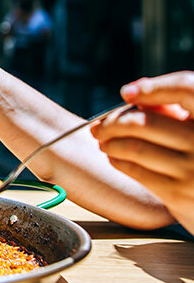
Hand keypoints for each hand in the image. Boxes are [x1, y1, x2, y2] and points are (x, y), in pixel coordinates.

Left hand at [92, 72, 193, 233]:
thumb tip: (133, 91)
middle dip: (113, 121)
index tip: (125, 93)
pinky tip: (113, 156)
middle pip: (145, 120)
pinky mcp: (180, 195)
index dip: (154, 87)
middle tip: (98, 125)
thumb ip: (171, 110)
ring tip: (102, 140)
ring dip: (110, 142)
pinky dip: (118, 160)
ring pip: (135, 146)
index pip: (186, 88)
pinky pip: (137, 170)